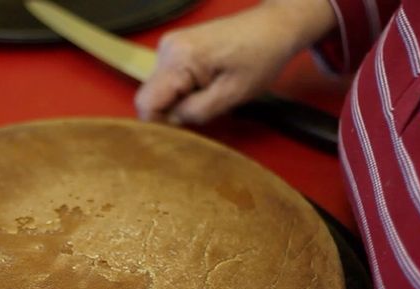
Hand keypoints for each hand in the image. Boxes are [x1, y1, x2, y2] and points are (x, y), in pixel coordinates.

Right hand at [135, 0, 336, 123]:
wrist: (273, 27)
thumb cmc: (260, 57)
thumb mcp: (231, 95)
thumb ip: (195, 113)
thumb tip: (169, 123)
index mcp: (179, 57)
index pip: (146, 103)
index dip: (160, 124)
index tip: (184, 130)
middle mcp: (167, 48)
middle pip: (152, 97)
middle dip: (174, 111)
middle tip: (207, 110)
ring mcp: (169, 46)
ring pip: (160, 91)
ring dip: (181, 101)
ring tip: (212, 94)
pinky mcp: (175, 48)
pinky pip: (169, 81)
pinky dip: (184, 90)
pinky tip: (208, 85)